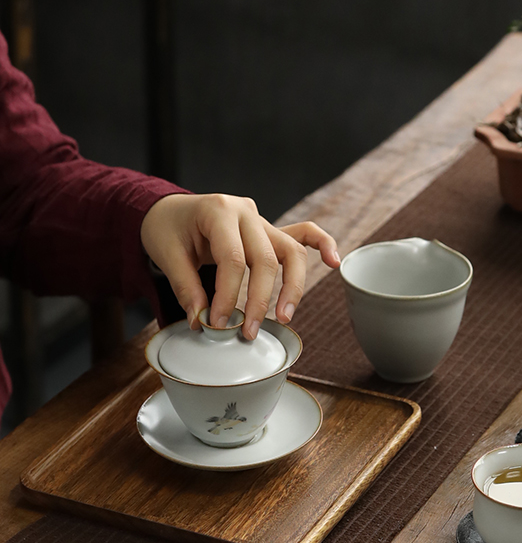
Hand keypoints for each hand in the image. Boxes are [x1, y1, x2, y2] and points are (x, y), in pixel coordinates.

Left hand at [141, 193, 339, 339]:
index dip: (228, 295)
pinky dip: (322, 245)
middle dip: (260, 299)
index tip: (218, 323)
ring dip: (293, 287)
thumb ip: (186, 288)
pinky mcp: (270, 231)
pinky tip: (334, 262)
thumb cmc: (167, 228)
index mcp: (219, 211)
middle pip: (265, 258)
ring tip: (285, 317)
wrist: (170, 210)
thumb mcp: (166, 254)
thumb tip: (201, 320)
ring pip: (291, 251)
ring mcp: (262, 220)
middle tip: (248, 332)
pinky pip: (303, 234)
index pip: (233, 258)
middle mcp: (246, 212)